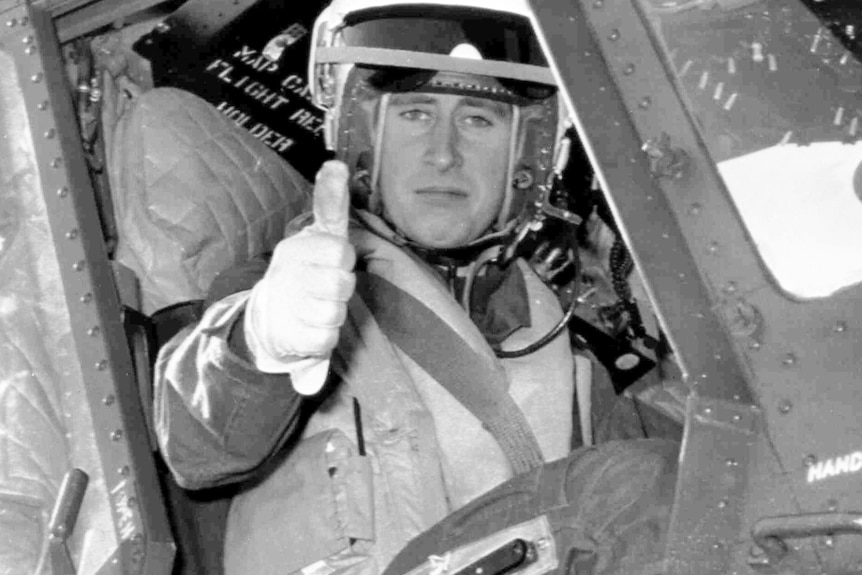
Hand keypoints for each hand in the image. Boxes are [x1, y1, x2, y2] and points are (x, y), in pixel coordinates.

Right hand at [246, 160, 355, 364]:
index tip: (333, 262)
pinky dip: (325, 335)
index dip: (344, 259)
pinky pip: (327, 338)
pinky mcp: (293, 337)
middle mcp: (289, 275)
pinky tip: (312, 326)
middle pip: (342, 283)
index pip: (341, 251)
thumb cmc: (305, 270)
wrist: (268, 318)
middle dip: (341, 287)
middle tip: (326, 287)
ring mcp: (289, 307)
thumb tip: (336, 163)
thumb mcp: (317, 234)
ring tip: (318, 306)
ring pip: (336, 311)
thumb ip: (330, 202)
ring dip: (334, 312)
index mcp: (296, 248)